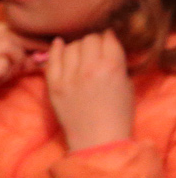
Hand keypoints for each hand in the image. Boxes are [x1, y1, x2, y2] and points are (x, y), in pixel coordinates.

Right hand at [0, 21, 33, 126]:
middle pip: (16, 34)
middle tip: (31, 65)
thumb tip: (46, 54)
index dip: (32, 37)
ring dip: (18, 62)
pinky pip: (4, 65)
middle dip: (31, 49)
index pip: (15, 25)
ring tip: (9, 75)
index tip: (41, 51)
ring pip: (12, 47)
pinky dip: (8, 74)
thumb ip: (15, 57)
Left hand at [46, 31, 134, 151]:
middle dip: (93, 42)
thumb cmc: (117, 113)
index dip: (108, 38)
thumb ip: (116, 62)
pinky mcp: (53, 86)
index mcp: (112, 66)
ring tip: (80, 54)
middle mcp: (89, 68)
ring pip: (70, 47)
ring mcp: (68, 77)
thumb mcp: (126, 83)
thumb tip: (106, 45)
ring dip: (77, 47)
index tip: (106, 42)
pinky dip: (56, 49)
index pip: (107, 38)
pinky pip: (52, 60)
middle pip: (88, 40)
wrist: (97, 139)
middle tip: (94, 50)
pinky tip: (59, 43)